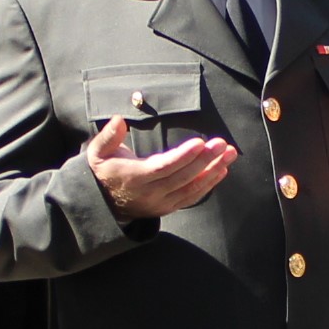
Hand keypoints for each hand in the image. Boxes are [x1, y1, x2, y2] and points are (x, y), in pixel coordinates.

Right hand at [82, 114, 233, 216]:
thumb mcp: (98, 152)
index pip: (164, 167)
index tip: (200, 143)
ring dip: (213, 171)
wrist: (101, 203)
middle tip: (222, 144)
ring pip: (191, 188)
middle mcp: (150, 193)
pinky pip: (191, 198)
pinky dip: (208, 185)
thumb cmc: (103, 171)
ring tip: (229, 154)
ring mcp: (161, 203)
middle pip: (183, 177)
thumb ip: (108, 136)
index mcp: (135, 177)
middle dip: (205, 160)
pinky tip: (221, 171)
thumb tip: (119, 120)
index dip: (183, 156)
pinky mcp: (168, 208)